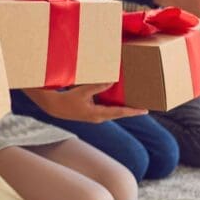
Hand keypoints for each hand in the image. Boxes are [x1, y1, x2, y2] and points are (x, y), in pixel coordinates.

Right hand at [24, 84, 147, 122]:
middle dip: (131, 110)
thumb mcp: (82, 92)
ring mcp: (94, 116)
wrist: (54, 107)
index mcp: (98, 114)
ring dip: (122, 108)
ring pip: (113, 112)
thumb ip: (97, 86)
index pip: (120, 113)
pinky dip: (113, 105)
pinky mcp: (91, 113)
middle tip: (143, 106)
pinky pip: (106, 109)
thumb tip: (111, 81)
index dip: (133, 111)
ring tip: (132, 102)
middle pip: (119, 114)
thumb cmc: (67, 100)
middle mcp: (98, 117)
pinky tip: (116, 99)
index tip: (145, 110)